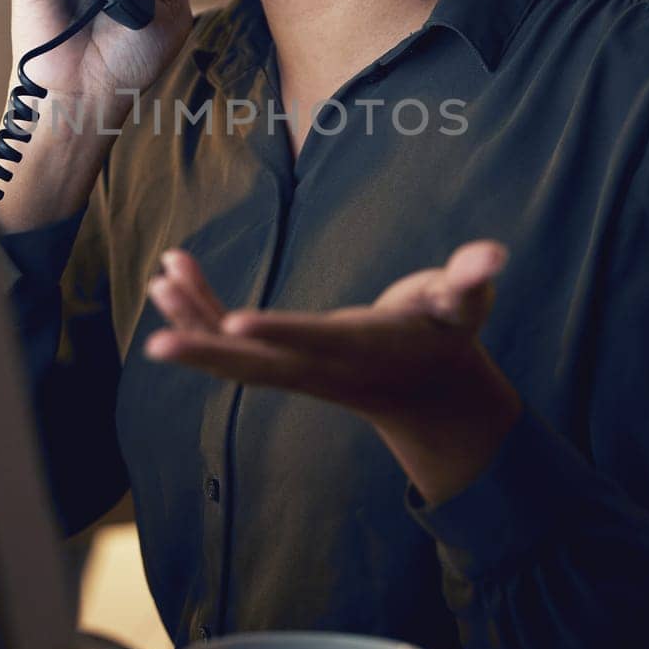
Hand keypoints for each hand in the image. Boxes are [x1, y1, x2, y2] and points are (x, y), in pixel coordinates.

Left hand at [144, 240, 522, 502]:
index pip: (315, 344)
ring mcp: (298, 369)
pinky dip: (201, 312)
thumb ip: (473, 280)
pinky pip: (233, 341)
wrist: (431, 393)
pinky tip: (170, 277)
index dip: (278, 335)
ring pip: (235, 357)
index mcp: (363, 350)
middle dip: (206, 354)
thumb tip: (493, 255)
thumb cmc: (448, 336)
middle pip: (257, 368)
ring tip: (158, 280)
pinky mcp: (284, 360)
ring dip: (193, 321)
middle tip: (155, 346)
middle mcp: (322, 367)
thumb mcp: (467, 306)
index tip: (235, 326)